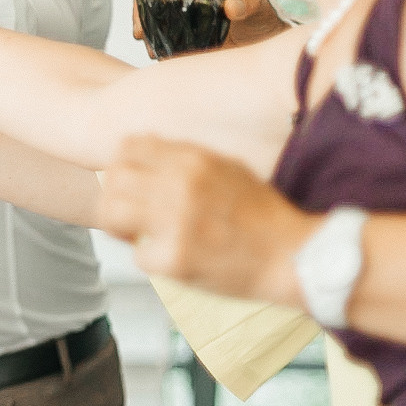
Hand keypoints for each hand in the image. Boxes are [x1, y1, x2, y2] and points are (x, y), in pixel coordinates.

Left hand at [96, 134, 315, 302]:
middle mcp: (181, 184)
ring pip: (112, 212)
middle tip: (128, 212)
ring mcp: (176, 221)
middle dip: (115, 195)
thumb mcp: (229, 168)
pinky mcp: (175, 258)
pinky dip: (150, 258)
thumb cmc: (262, 216)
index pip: (129, 146)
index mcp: (194, 159)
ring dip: (119, 225)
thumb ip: (187, 158)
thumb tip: (145, 146)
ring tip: (138, 234)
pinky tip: (169, 257)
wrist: (293, 256)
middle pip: (114, 177)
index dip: (123, 165)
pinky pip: (137, 254)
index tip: (131, 181)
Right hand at [131, 0, 289, 49]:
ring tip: (150, 49)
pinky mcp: (182, 40)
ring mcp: (181, 18)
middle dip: (139, 11)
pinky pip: (161, 41)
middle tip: (140, 31)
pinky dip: (156, 48)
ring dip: (145, 32)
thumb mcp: (260, 7)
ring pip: (151, 18)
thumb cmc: (264, 19)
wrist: (268, 47)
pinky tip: (158, 57)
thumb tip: (231, 6)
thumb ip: (248, 3)